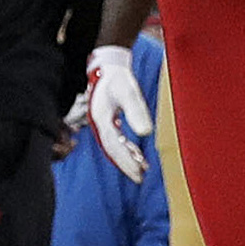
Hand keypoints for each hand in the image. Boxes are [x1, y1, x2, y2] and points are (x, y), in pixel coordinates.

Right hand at [79, 43, 154, 180]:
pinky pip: (115, 140)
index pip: (113, 146)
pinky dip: (126, 148)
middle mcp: (98, 124)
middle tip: (140, 178)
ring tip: (143, 170)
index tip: (138, 172)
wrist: (108, 67)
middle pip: (111, 150)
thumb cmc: (118, 78)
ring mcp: (101, 124)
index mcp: (100, 119)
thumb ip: (136, 111)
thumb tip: (145, 133)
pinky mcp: (107, 122)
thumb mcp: (129, 92)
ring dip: (127, 158)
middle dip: (125, 164)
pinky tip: (138, 154)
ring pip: (113, 146)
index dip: (126, 161)